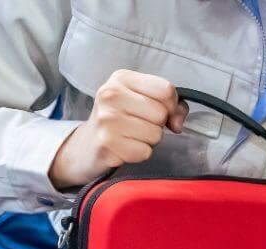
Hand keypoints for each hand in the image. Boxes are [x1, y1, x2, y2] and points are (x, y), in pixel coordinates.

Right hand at [49, 70, 185, 190]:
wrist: (88, 144)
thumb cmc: (121, 120)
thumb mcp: (141, 100)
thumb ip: (171, 104)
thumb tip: (177, 122)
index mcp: (122, 78)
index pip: (166, 89)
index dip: (171, 105)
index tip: (161, 111)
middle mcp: (111, 95)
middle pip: (161, 113)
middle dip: (158, 124)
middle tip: (139, 125)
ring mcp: (107, 119)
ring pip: (155, 134)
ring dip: (149, 140)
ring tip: (131, 135)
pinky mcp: (107, 144)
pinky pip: (145, 152)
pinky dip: (140, 153)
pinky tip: (126, 147)